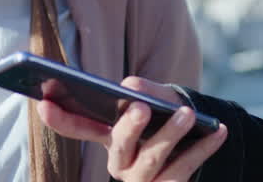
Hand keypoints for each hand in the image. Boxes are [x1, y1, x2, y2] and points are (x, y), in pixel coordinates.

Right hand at [37, 76, 227, 181]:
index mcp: (108, 139)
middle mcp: (120, 163)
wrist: (193, 153)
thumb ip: (142, 93)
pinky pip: (185, 169)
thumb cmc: (164, 122)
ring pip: (153, 160)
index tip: (43, 102)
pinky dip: (203, 148)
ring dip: (171, 135)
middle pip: (119, 147)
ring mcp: (144, 180)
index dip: (59, 117)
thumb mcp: (153, 105)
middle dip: (128, 127)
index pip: (78, 128)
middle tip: (140, 106)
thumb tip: (131, 89)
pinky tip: (218, 130)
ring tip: (188, 114)